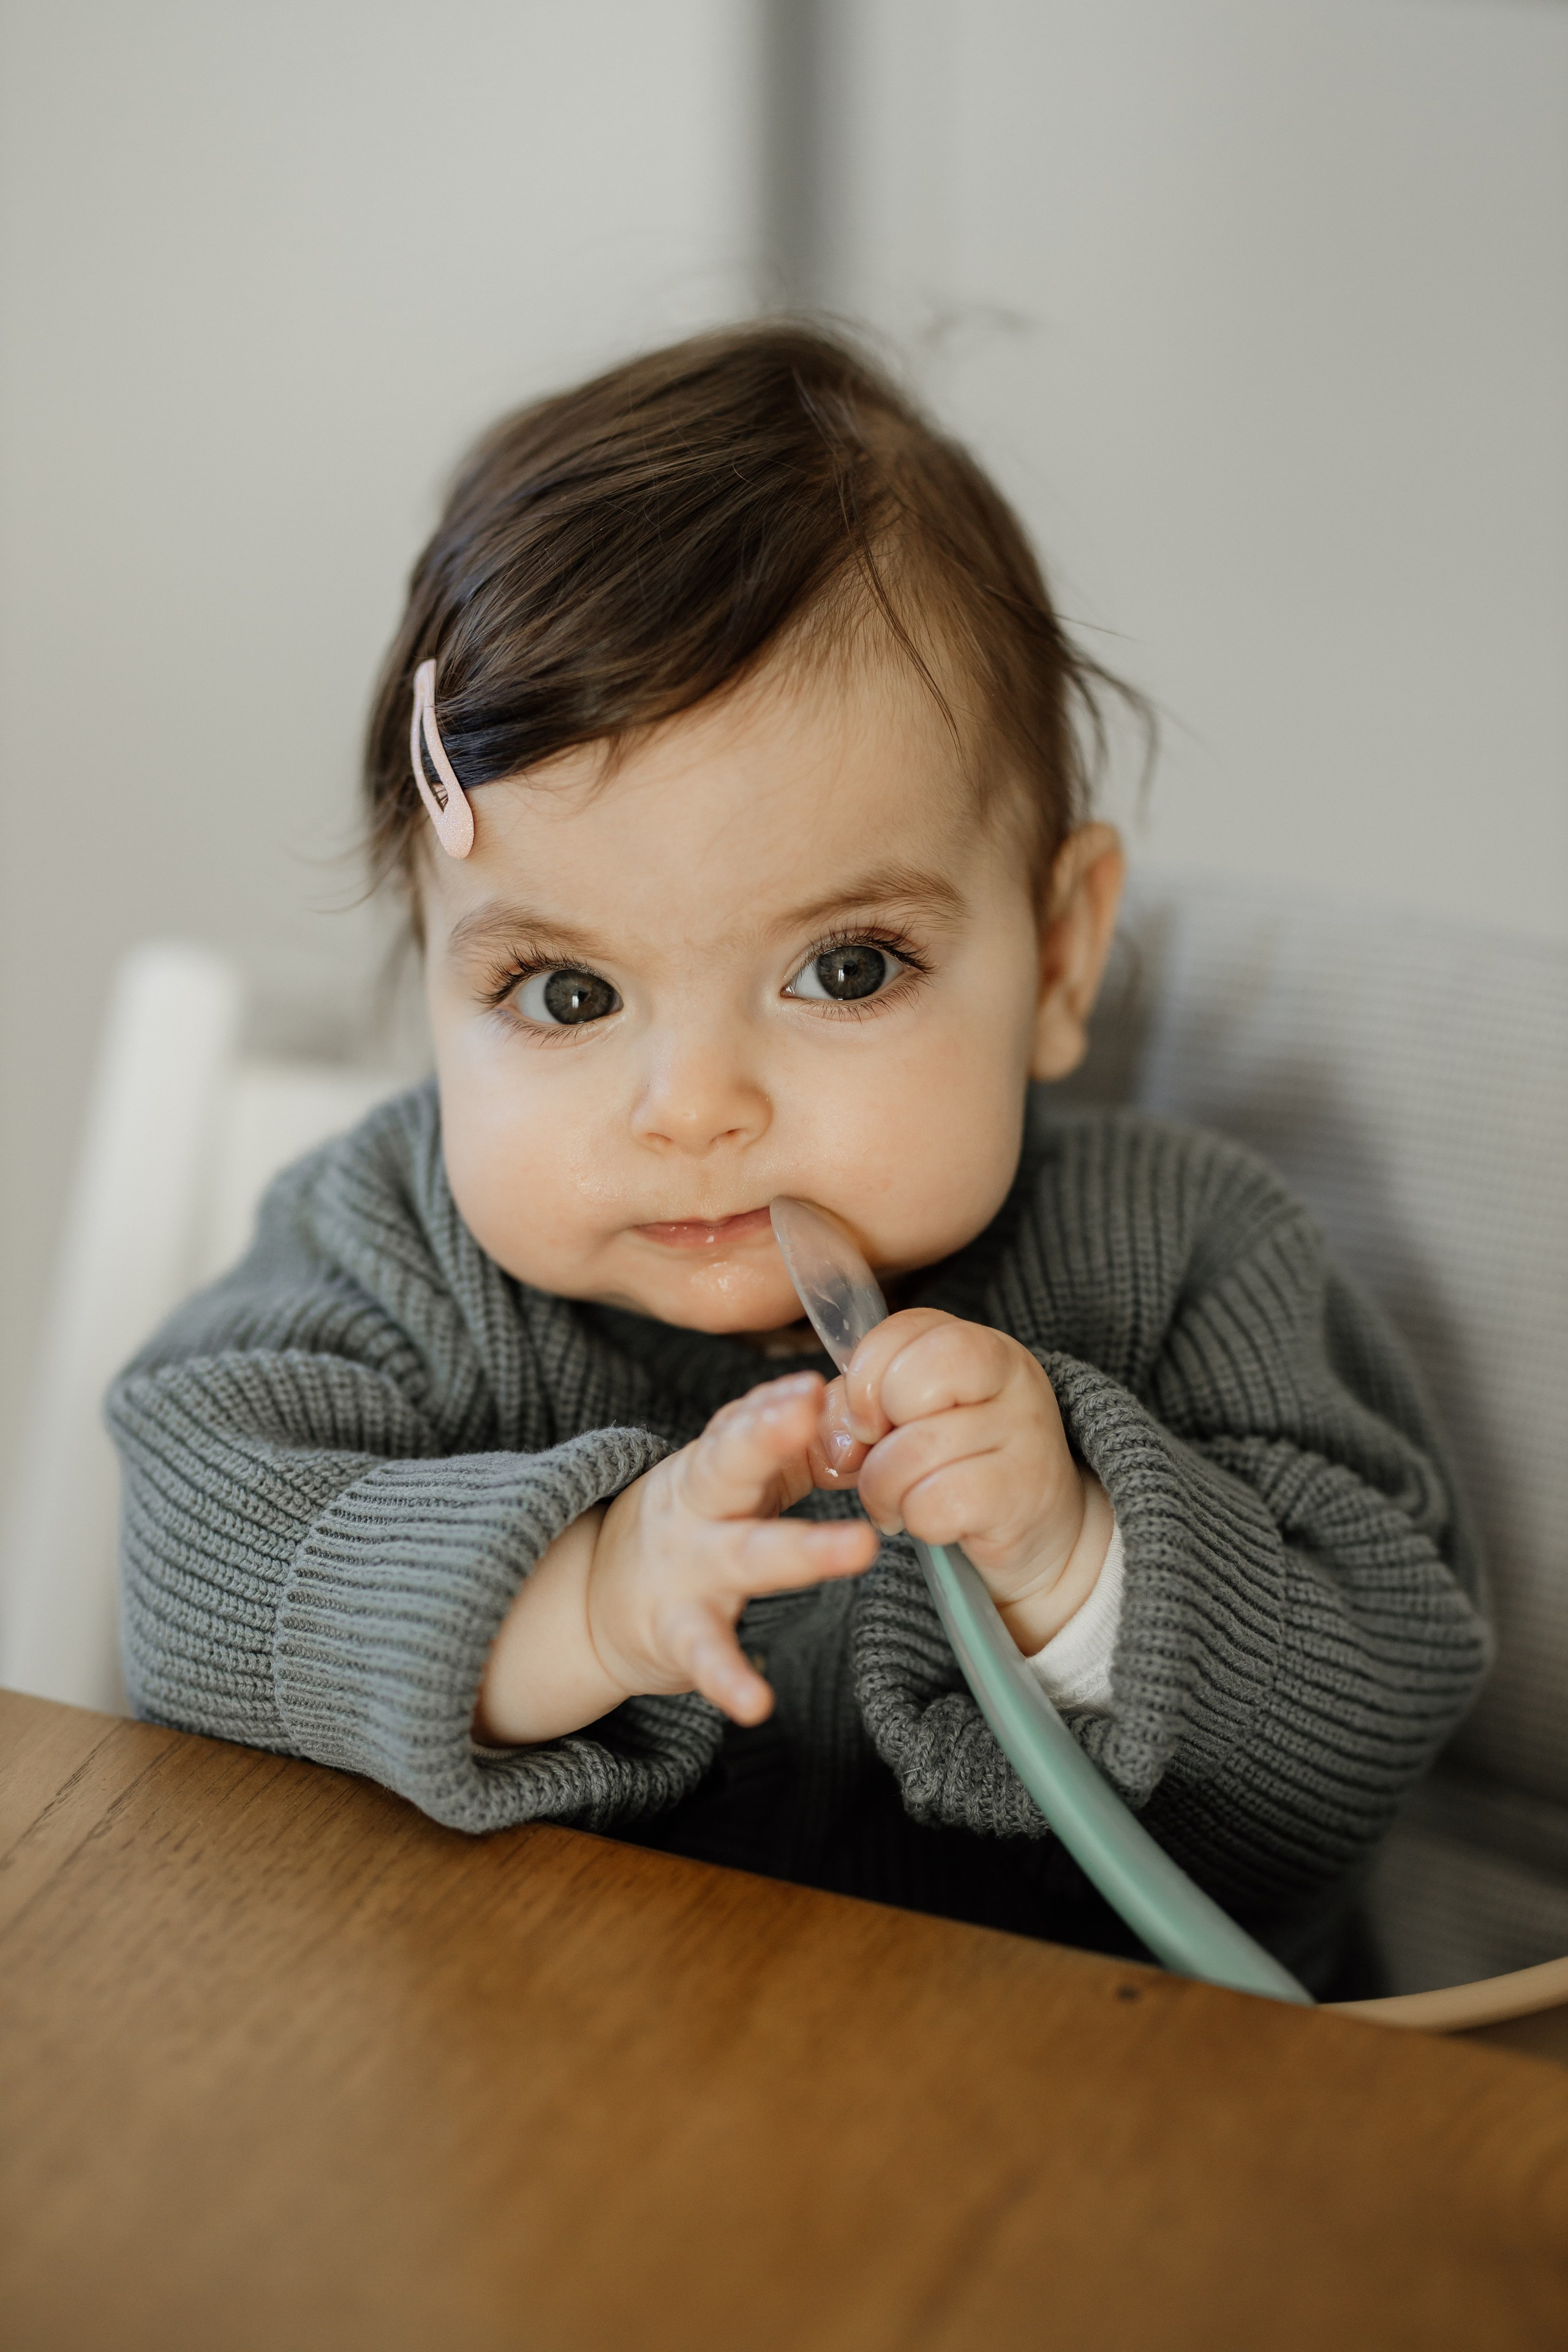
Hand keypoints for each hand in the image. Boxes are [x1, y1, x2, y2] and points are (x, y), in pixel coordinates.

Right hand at [475, 1371, 877, 1743]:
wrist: (598, 1600)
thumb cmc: (689, 1527)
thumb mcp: (727, 1480)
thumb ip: (791, 1450)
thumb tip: (858, 1422)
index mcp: (710, 1467)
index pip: (740, 1423)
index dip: (776, 1401)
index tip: (814, 1382)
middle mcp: (695, 1509)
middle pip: (729, 1463)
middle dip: (768, 1434)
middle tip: (810, 1408)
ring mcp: (687, 1571)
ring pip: (746, 1555)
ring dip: (804, 1550)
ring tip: (860, 1548)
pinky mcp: (678, 1633)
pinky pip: (706, 1655)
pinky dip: (728, 1678)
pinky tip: (756, 1703)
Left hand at [815, 1310, 1110, 1654]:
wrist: (1035, 1526)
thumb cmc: (957, 1462)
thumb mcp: (906, 1417)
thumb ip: (857, 1407)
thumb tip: (840, 1441)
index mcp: (979, 1344)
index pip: (901, 1332)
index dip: (864, 1380)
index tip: (868, 1420)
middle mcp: (1011, 1377)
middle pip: (905, 1386)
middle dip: (874, 1437)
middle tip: (885, 1459)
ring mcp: (1025, 1435)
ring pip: (910, 1456)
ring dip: (886, 1492)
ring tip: (903, 1499)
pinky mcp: (1022, 1496)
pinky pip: (933, 1506)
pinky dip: (918, 1522)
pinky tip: (934, 1521)